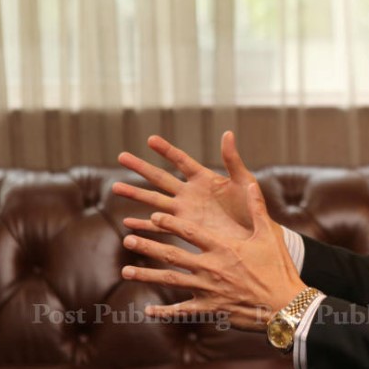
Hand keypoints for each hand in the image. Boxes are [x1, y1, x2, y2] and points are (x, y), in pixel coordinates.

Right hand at [112, 132, 254, 238]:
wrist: (253, 235)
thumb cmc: (252, 207)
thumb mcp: (244, 181)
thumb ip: (232, 160)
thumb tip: (227, 132)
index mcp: (204, 178)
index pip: (181, 160)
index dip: (166, 150)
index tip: (150, 139)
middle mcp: (190, 193)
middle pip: (160, 177)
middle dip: (140, 168)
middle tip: (121, 156)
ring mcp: (185, 212)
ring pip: (154, 200)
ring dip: (135, 194)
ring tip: (115, 188)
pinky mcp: (184, 229)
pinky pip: (160, 226)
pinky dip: (144, 225)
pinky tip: (128, 223)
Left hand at [121, 183, 305, 330]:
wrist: (284, 305)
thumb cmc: (278, 268)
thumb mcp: (269, 235)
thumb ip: (257, 208)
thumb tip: (252, 183)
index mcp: (224, 248)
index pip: (191, 232)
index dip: (170, 223)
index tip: (154, 216)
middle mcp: (211, 268)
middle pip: (173, 255)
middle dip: (148, 246)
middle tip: (128, 239)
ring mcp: (208, 290)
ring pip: (171, 281)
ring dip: (147, 275)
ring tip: (126, 271)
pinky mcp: (210, 309)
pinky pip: (182, 310)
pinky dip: (164, 311)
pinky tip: (148, 310)